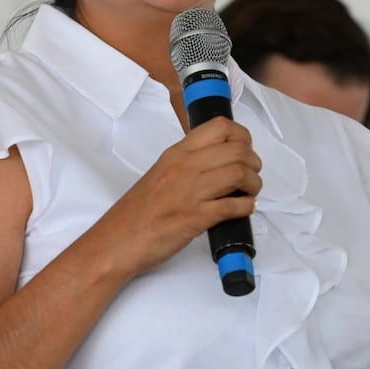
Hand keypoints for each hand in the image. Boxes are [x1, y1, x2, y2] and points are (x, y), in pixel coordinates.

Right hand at [91, 116, 261, 278]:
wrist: (116, 241)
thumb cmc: (136, 213)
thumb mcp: (160, 174)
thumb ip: (187, 164)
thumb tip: (216, 163)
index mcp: (176, 153)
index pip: (220, 127)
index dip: (242, 137)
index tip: (245, 150)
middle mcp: (184, 167)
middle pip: (237, 149)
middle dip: (253, 163)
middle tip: (250, 177)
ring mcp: (190, 192)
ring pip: (239, 173)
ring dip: (253, 185)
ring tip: (248, 194)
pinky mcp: (194, 218)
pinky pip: (233, 206)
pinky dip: (246, 207)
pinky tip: (243, 210)